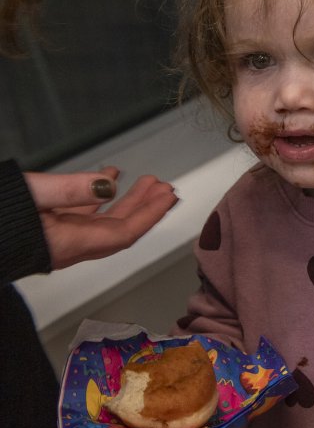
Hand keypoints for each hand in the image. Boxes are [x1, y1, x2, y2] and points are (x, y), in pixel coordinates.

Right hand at [24, 166, 177, 269]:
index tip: (168, 197)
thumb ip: (71, 189)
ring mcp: (59, 240)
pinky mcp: (48, 232)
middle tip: (165, 188)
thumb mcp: (32, 194)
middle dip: (146, 209)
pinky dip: (100, 199)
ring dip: (127, 202)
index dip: (150, 215)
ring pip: (104, 222)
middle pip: (120, 229)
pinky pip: (84, 217)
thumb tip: (108, 183)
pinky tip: (108, 180)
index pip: (123, 233)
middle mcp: (69, 246)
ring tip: (146, 182)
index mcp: (70, 243)